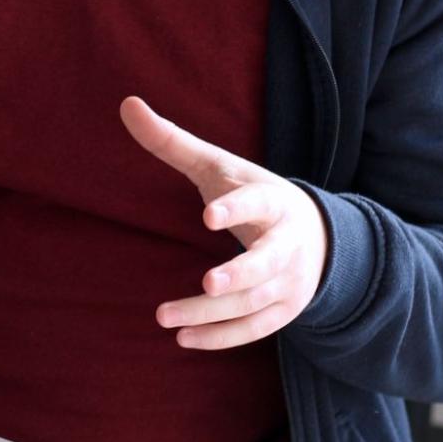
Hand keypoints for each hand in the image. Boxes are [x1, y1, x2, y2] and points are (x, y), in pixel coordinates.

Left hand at [120, 96, 328, 349]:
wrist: (316, 236)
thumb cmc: (252, 195)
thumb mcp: (219, 166)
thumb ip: (172, 141)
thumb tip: (126, 103)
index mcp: (272, 202)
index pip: (256, 203)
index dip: (235, 208)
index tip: (207, 215)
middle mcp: (286, 245)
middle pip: (266, 263)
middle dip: (239, 274)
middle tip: (208, 281)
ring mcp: (288, 282)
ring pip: (252, 302)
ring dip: (210, 313)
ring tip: (163, 316)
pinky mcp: (282, 312)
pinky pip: (253, 330)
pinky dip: (220, 337)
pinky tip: (183, 339)